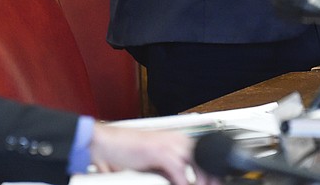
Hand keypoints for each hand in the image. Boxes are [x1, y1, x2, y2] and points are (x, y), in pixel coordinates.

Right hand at [90, 125, 215, 184]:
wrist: (104, 142)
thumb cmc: (124, 151)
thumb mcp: (153, 161)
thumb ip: (169, 169)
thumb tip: (184, 179)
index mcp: (175, 139)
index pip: (202, 156)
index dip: (211, 173)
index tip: (214, 182)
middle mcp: (175, 139)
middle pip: (205, 161)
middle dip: (211, 178)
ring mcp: (169, 145)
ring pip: (198, 167)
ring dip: (202, 182)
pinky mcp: (161, 153)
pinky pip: (182, 174)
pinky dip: (186, 184)